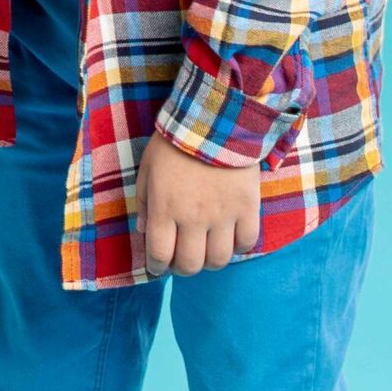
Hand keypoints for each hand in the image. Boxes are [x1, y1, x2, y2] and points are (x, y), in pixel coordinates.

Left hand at [136, 134, 262, 276]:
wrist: (215, 121)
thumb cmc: (174, 143)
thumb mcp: (147, 169)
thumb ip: (143, 201)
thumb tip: (143, 231)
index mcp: (164, 209)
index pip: (159, 254)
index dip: (156, 267)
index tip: (157, 267)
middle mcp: (193, 218)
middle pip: (190, 264)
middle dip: (182, 268)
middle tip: (181, 261)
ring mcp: (223, 216)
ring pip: (218, 259)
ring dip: (210, 261)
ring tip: (205, 251)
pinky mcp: (248, 209)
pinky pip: (247, 243)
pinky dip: (238, 247)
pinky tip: (230, 239)